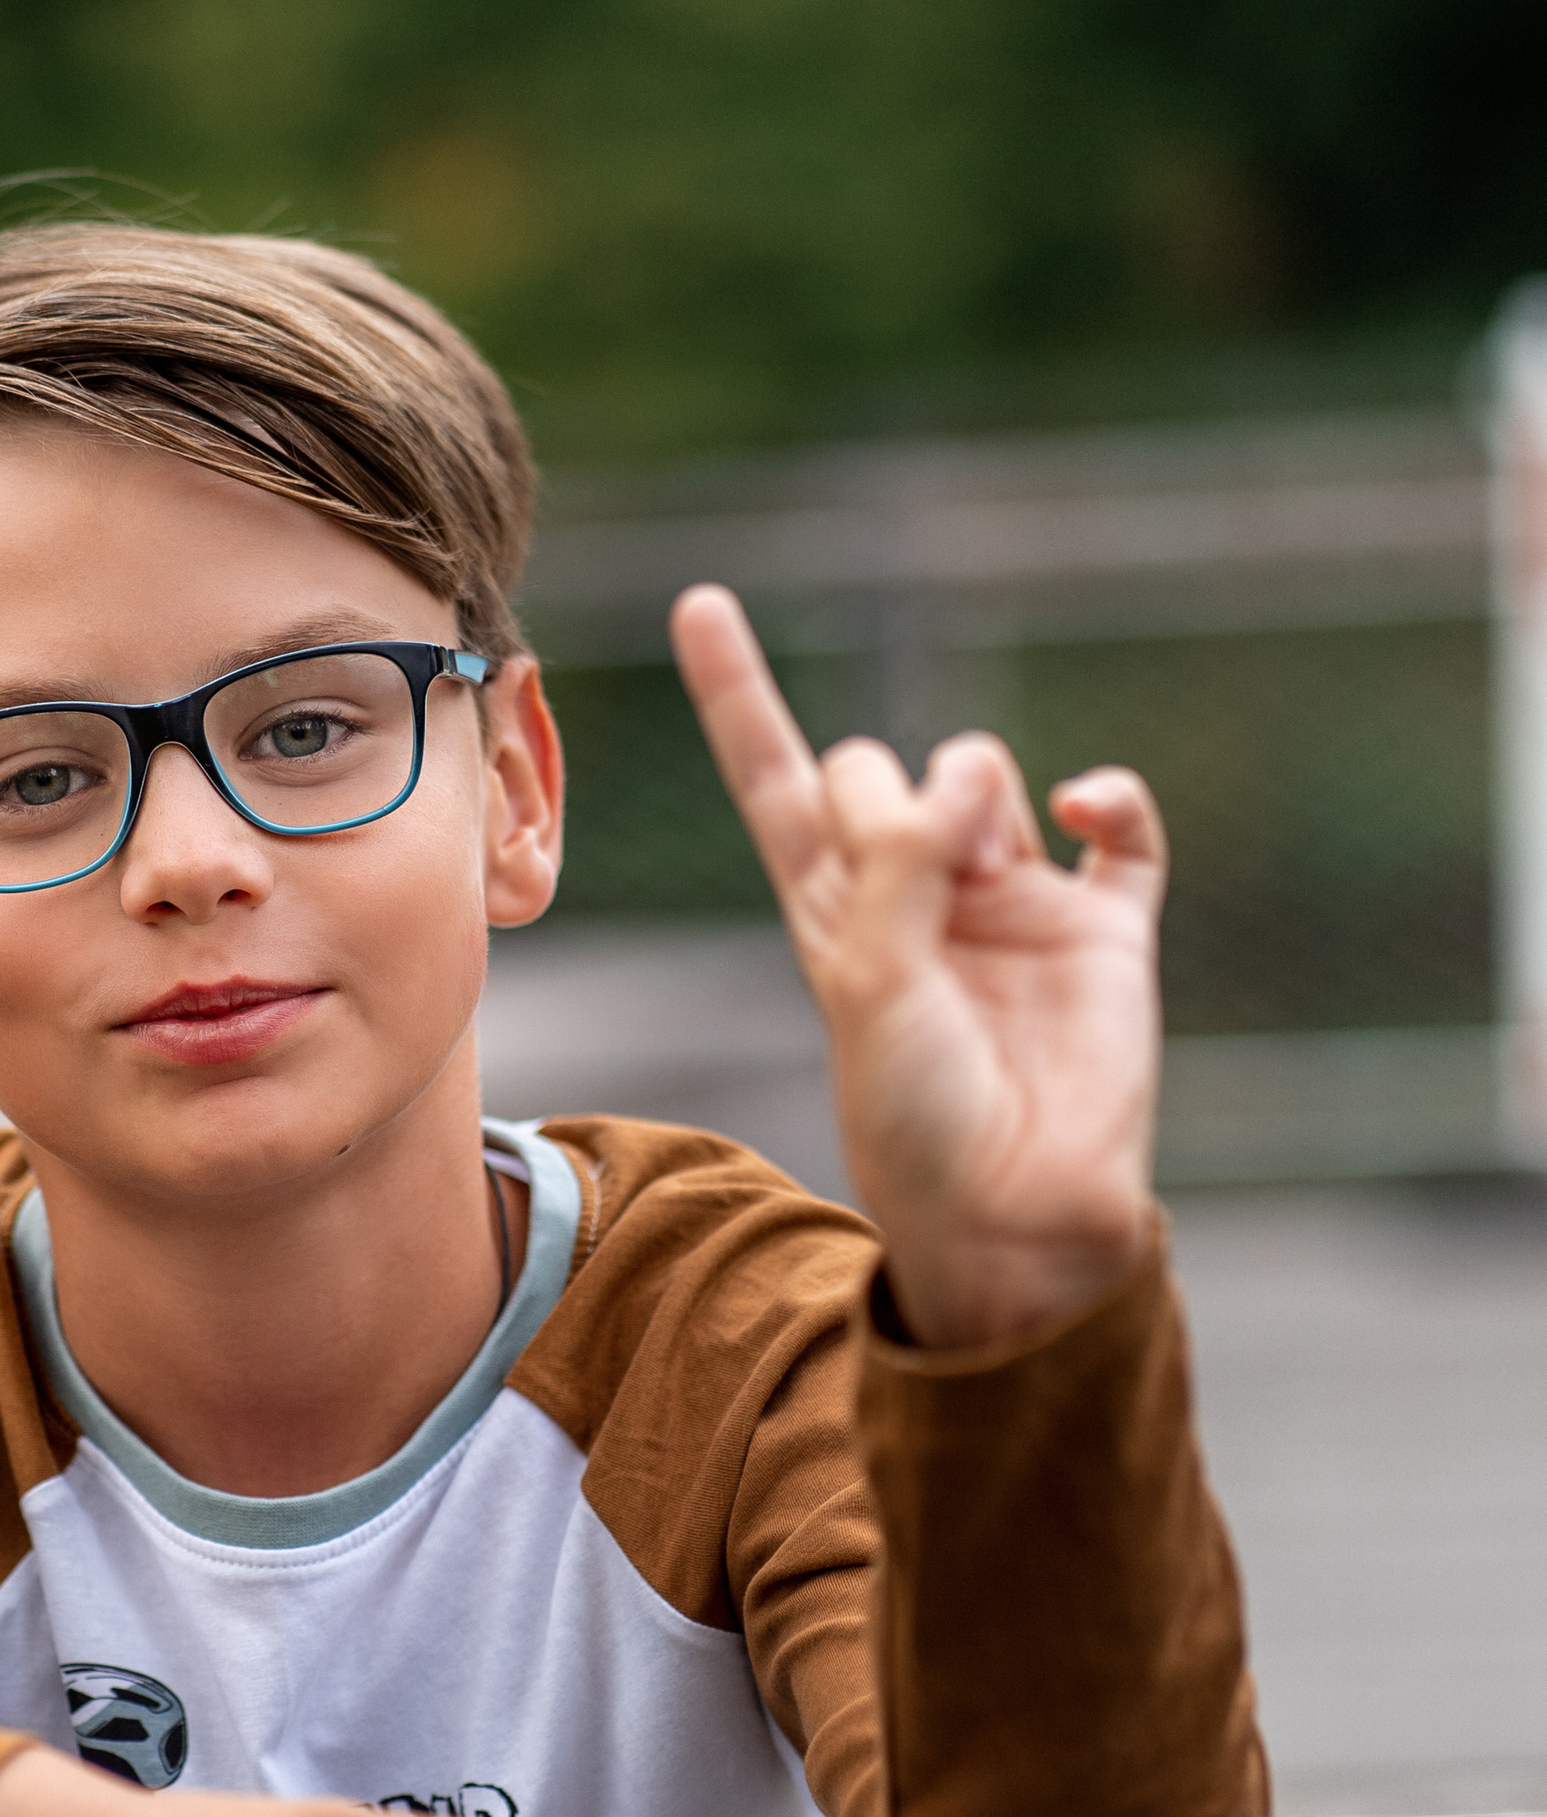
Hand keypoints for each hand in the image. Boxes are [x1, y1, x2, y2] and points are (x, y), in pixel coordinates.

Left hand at [670, 584, 1163, 1347]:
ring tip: (985, 868)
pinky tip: (1080, 809)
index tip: (700, 601)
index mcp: (832, 913)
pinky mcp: (1103, 931)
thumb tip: (967, 771)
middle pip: (882, 763)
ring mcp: (1010, 907)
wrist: (1015, 1214)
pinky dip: (1106, 800)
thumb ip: (900, 866)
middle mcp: (914, 896)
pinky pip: (1116, 832)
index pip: (777, 778)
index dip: (739, 693)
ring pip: (985, 776)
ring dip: (979, 792)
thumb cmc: (914, 1118)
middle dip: (890, 785)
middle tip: (919, 869)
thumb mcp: (871, 985)